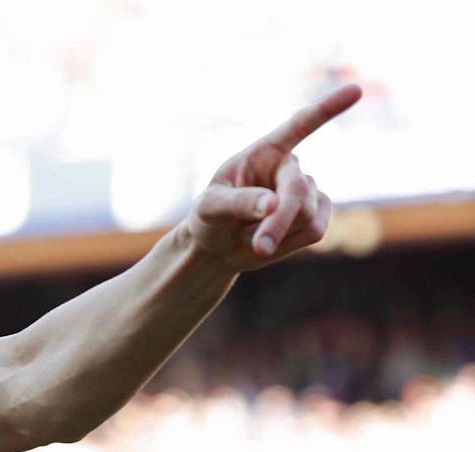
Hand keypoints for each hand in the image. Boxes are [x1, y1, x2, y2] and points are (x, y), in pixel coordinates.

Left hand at [185, 84, 360, 270]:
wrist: (220, 246)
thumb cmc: (211, 217)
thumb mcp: (210, 208)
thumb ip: (237, 203)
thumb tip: (273, 204)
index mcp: (265, 151)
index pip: (299, 125)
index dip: (327, 109)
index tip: (357, 89)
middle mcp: (291, 166)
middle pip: (299, 191)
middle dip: (279, 221)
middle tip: (260, 247)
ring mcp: (309, 190)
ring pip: (307, 216)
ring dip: (276, 234)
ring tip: (250, 235)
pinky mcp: (319, 214)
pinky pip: (316, 232)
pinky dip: (289, 243)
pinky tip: (272, 240)